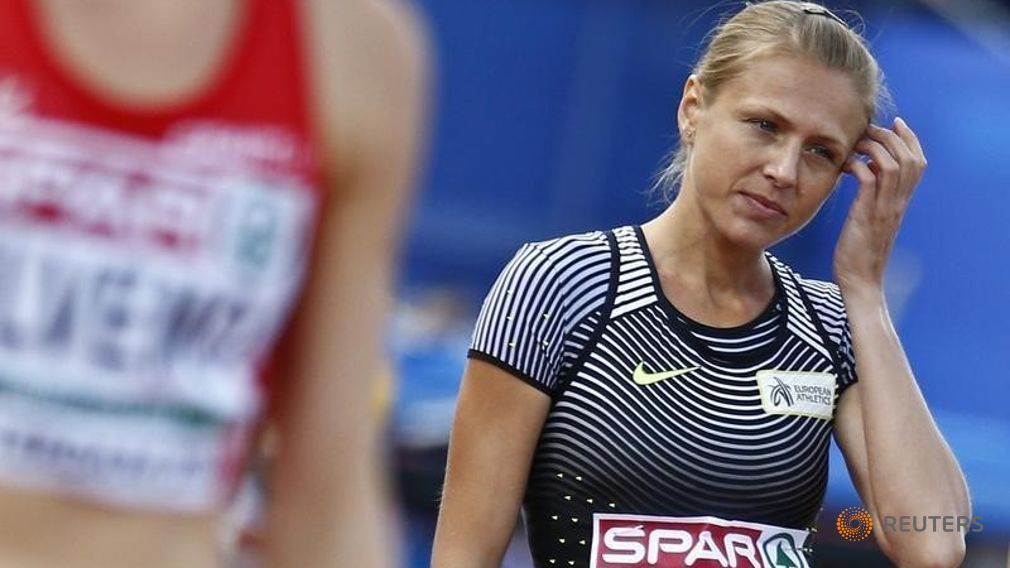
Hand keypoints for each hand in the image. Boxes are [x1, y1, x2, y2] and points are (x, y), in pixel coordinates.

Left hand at [834, 117, 925, 295]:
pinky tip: (846, 167)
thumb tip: (867, 170)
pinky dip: (859, 167)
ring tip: (858, 144)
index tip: (897, 123)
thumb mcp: (871, 218)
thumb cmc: (860, 252)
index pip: (917, 164)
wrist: (860, 281)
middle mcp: (897, 203)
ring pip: (893, 165)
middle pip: (910, 159)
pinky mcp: (866, 215)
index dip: (910, 140)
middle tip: (872, 129)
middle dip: (893, 137)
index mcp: (901, 203)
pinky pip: (869, 181)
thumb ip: (875, 196)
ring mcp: (883, 209)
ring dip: (875, 147)